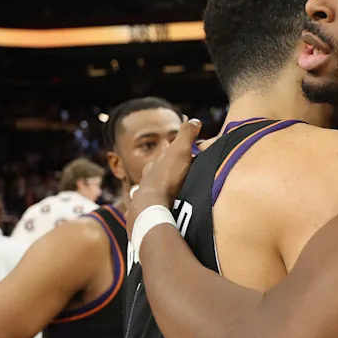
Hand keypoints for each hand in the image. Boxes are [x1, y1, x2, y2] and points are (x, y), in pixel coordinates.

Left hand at [127, 119, 201, 238]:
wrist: (150, 208)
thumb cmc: (166, 178)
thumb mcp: (180, 151)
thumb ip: (187, 135)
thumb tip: (194, 120)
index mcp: (152, 167)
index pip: (162, 159)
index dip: (172, 158)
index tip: (183, 160)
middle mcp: (144, 182)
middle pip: (154, 178)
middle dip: (162, 178)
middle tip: (176, 181)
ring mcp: (142, 200)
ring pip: (148, 196)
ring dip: (157, 197)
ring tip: (168, 201)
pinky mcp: (143, 218)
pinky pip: (148, 214)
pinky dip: (154, 213)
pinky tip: (159, 217)